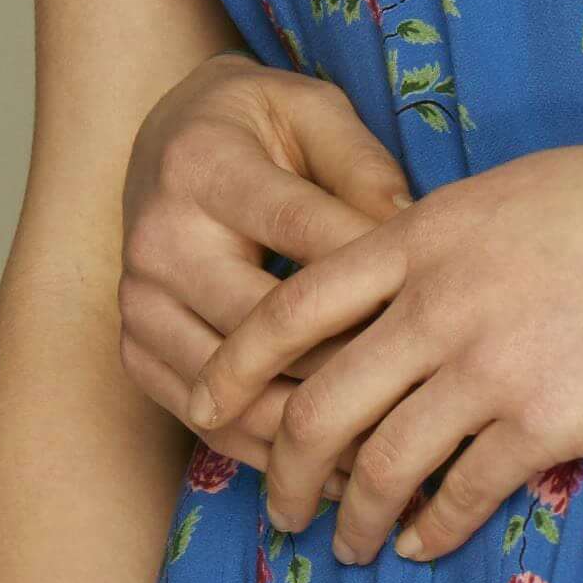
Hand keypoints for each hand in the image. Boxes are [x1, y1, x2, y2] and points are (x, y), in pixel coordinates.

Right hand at [115, 55, 410, 452]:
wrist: (163, 143)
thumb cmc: (259, 127)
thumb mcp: (314, 112)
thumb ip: (362, 167)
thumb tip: (417, 233)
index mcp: (204, 168)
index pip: (302, 233)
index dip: (376, 279)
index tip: (446, 316)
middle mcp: (158, 239)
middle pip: (265, 328)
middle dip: (354, 367)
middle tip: (434, 404)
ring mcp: (140, 303)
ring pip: (236, 393)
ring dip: (317, 431)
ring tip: (395, 454)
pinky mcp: (136, 351)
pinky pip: (208, 423)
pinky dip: (277, 452)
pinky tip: (342, 470)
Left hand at [210, 119, 582, 562]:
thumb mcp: (516, 192)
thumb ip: (444, 239)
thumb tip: (401, 277)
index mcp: (426, 234)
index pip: (295, 305)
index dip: (239, 363)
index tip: (209, 401)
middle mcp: (442, 302)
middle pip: (322, 402)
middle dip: (284, 467)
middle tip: (275, 506)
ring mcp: (493, 365)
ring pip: (382, 462)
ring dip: (353, 515)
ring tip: (344, 544)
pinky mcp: (552, 422)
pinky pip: (463, 492)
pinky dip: (432, 527)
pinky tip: (422, 542)